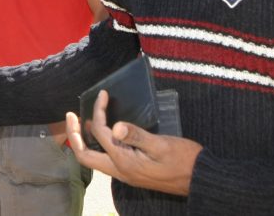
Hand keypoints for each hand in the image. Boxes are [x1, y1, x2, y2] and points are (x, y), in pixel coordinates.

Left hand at [66, 89, 201, 195]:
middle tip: (71, 116)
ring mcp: (125, 174)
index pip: (101, 133)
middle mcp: (120, 171)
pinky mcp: (132, 173)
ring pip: (94, 159)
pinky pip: (106, 160)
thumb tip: (116, 127)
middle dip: (74, 134)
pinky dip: (98, 146)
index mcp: (124, 162)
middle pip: (85, 155)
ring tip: (82, 122)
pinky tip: (104, 134)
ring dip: (84, 141)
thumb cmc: (184, 160)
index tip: (103, 94)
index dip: (98, 112)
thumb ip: (136, 136)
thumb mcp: (161, 145)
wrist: (202, 180)